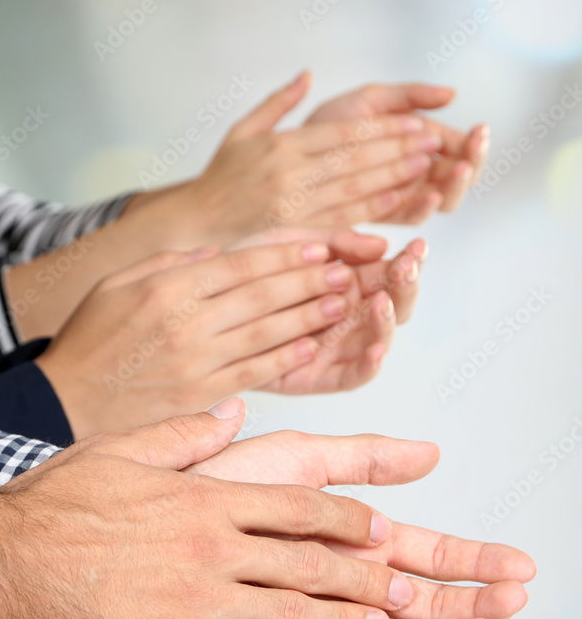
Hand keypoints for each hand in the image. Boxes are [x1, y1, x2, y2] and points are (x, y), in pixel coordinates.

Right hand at [0, 406, 420, 618]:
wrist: (5, 566)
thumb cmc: (60, 505)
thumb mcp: (123, 448)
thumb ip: (187, 431)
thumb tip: (233, 409)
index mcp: (208, 499)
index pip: (299, 506)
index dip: (348, 518)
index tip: (382, 528)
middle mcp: (215, 550)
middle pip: (309, 562)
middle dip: (363, 576)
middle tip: (405, 589)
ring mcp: (199, 603)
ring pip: (292, 614)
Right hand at [36, 238, 372, 437]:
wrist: (65, 401)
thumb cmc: (90, 340)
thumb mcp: (114, 285)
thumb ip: (165, 264)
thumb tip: (213, 255)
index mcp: (167, 288)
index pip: (240, 265)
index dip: (286, 256)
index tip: (320, 248)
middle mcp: (186, 323)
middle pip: (262, 295)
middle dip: (308, 281)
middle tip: (345, 270)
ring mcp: (196, 361)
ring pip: (265, 333)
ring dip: (308, 317)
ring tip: (341, 303)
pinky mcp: (201, 395)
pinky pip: (253, 372)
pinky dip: (285, 359)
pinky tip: (312, 346)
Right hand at [118, 72, 443, 247]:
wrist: (192, 227)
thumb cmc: (219, 181)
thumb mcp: (240, 133)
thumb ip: (276, 104)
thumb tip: (306, 75)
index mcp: (280, 146)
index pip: (341, 134)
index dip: (381, 128)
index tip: (413, 122)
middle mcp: (288, 175)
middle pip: (354, 159)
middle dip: (397, 148)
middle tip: (433, 139)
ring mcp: (293, 206)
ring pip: (354, 188)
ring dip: (394, 175)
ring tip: (426, 163)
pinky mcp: (295, 233)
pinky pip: (343, 219)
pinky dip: (374, 209)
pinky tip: (401, 200)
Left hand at [187, 413, 535, 618]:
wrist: (147, 520)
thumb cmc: (214, 480)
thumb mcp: (294, 458)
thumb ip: (359, 457)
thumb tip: (432, 452)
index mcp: (340, 535)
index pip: (420, 551)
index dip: (468, 559)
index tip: (515, 565)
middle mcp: (333, 580)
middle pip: (417, 598)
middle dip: (470, 599)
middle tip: (516, 598)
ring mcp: (312, 618)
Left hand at [232, 226, 425, 392]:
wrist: (200, 307)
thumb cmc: (245, 270)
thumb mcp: (290, 243)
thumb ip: (335, 241)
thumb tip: (382, 243)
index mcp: (348, 282)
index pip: (389, 273)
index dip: (408, 261)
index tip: (417, 246)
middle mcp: (348, 317)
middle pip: (393, 307)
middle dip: (405, 288)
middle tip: (405, 270)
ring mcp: (335, 348)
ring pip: (378, 341)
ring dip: (388, 323)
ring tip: (383, 301)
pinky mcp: (317, 377)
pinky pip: (351, 377)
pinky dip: (369, 365)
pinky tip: (376, 349)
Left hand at [307, 81, 489, 223]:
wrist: (290, 150)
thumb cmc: (329, 123)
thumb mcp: (372, 100)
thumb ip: (410, 96)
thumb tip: (453, 94)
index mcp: (420, 144)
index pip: (460, 149)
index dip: (474, 142)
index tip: (481, 130)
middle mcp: (416, 174)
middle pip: (458, 178)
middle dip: (471, 164)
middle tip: (472, 153)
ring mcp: (401, 197)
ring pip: (442, 201)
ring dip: (454, 186)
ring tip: (459, 170)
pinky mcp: (380, 217)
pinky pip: (408, 217)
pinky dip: (423, 206)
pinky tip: (431, 194)